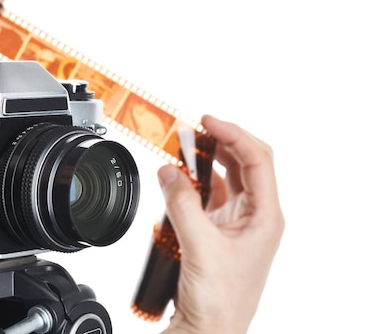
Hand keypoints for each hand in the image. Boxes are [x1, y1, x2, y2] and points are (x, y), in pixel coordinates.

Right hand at [158, 115, 283, 333]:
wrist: (210, 331)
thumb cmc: (220, 301)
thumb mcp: (200, 246)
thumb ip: (182, 204)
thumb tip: (168, 171)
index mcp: (266, 217)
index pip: (257, 160)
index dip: (234, 134)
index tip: (208, 121)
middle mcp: (256, 216)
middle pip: (245, 163)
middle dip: (221, 141)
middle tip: (194, 127)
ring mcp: (238, 223)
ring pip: (228, 178)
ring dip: (208, 159)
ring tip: (186, 144)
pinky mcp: (219, 231)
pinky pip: (210, 195)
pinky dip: (196, 181)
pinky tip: (180, 175)